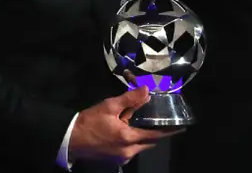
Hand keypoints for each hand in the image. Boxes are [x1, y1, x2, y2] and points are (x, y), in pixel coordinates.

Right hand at [68, 86, 183, 164]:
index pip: (155, 135)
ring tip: (147, 123)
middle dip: (156, 133)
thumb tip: (147, 92)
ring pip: (140, 146)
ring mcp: (121, 157)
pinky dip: (135, 140)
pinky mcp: (114, 159)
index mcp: (129, 138)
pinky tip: (132, 130)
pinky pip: (131, 149)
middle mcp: (128, 152)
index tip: (181, 127)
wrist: (69, 139)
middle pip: (149, 142)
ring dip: (144, 137)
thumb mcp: (110, 106)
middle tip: (163, 121)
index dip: (169, 131)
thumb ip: (130, 99)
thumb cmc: (90, 122)